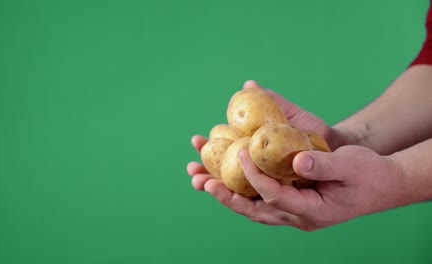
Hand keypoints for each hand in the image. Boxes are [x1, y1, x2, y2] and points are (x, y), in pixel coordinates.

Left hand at [187, 81, 403, 229]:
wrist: (382, 184)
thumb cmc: (370, 174)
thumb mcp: (351, 165)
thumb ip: (324, 165)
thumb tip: (296, 162)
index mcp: (314, 211)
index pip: (275, 196)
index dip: (255, 176)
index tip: (241, 154)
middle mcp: (299, 217)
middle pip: (254, 210)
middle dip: (226, 196)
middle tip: (202, 182)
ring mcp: (294, 212)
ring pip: (253, 207)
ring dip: (227, 194)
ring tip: (201, 180)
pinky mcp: (291, 202)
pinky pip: (260, 199)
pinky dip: (241, 189)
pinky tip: (225, 176)